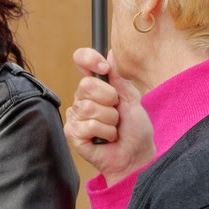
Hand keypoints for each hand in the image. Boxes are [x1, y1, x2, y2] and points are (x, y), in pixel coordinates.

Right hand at [64, 47, 152, 183]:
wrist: (136, 155)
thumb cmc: (135, 129)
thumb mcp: (132, 98)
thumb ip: (119, 77)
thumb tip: (110, 53)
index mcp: (97, 86)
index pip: (82, 61)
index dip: (89, 59)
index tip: (104, 67)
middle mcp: (83, 98)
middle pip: (85, 85)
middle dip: (109, 100)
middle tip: (117, 113)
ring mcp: (76, 116)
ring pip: (89, 108)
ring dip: (109, 121)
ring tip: (113, 129)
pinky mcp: (73, 133)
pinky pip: (87, 125)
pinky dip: (104, 133)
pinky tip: (106, 139)